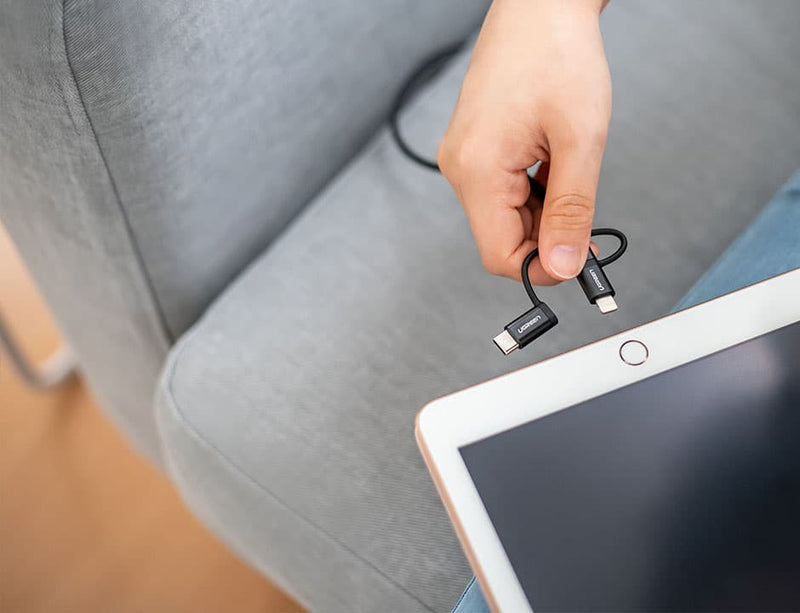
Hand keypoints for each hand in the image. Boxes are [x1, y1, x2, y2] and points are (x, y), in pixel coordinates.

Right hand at [438, 0, 610, 283]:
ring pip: (506, 218)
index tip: (579, 261)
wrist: (539, 6)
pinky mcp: (474, 151)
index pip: (499, 256)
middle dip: (548, 238)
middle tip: (587, 217)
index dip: (542, 268)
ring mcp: (464, 159)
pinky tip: (553, 163)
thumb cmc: (556, 54)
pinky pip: (503, 193)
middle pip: (502, 239)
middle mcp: (460, 169)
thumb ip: (572, 210)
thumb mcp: (579, 139)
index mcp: (477, 171)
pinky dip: (534, 193)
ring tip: (570, 170)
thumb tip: (564, 267)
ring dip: (544, 212)